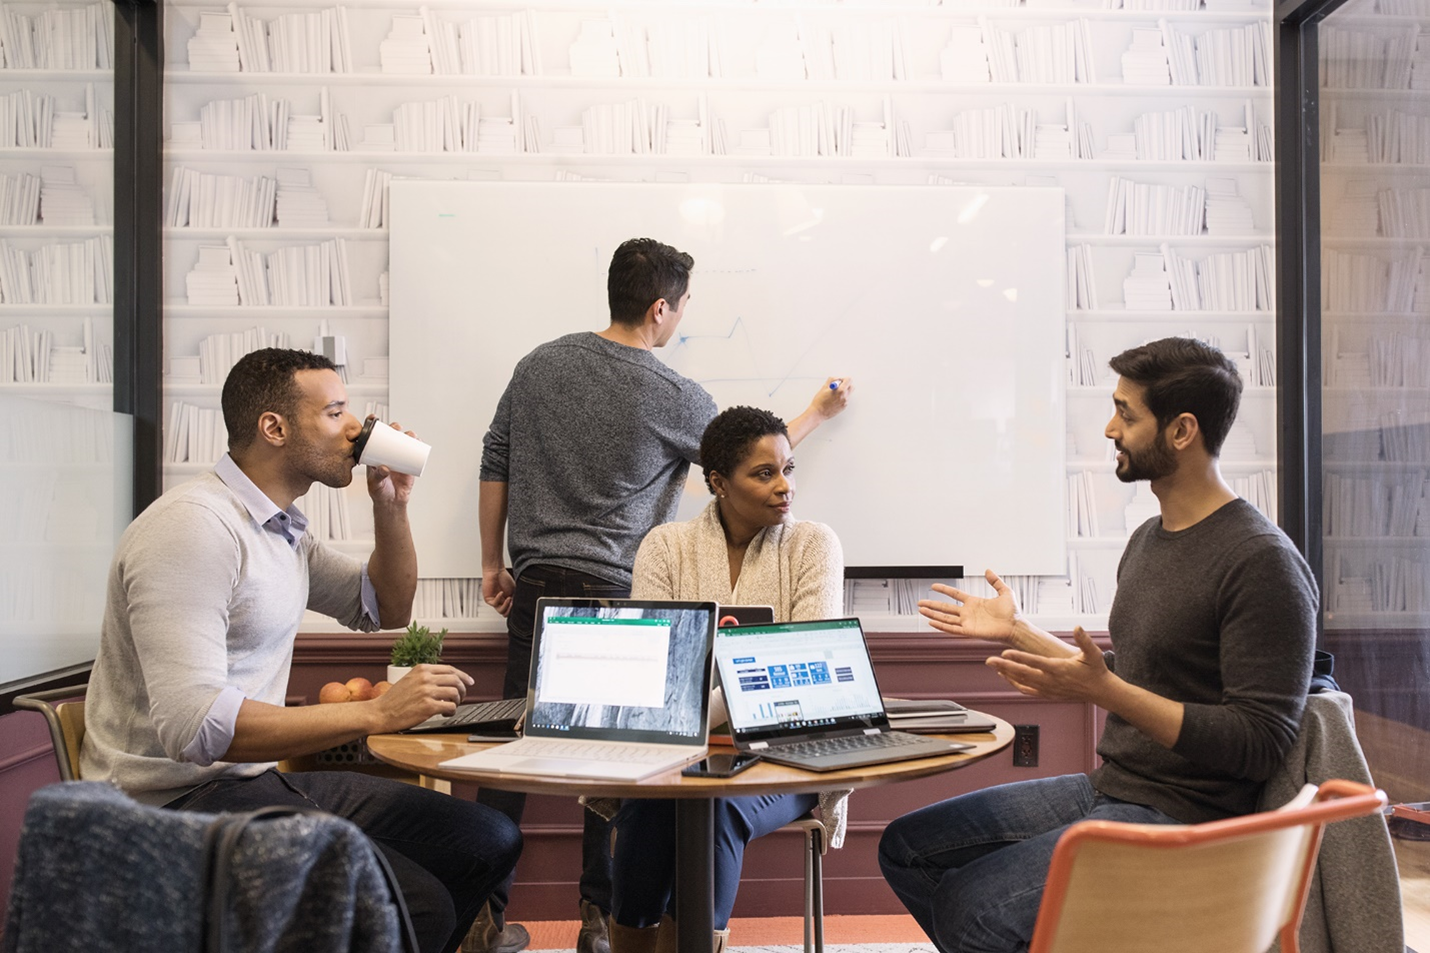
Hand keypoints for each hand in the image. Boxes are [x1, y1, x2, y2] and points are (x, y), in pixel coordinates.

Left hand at [365, 420, 417, 505]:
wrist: (392, 501)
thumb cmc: (380, 492)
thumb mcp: (375, 483)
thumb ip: (378, 476)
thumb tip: (384, 468)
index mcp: (374, 455)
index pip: (372, 437)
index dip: (373, 426)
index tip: (373, 418)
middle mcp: (386, 453)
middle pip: (390, 435)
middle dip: (394, 427)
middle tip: (396, 428)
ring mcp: (398, 457)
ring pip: (403, 441)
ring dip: (407, 434)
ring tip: (409, 435)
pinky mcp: (408, 463)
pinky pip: (413, 451)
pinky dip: (417, 444)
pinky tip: (418, 440)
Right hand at [374, 664, 473, 729]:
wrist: (380, 713)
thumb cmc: (393, 699)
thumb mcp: (409, 679)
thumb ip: (426, 677)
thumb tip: (447, 680)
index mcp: (422, 669)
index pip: (450, 669)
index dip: (463, 676)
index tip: (469, 682)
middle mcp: (425, 678)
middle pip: (456, 680)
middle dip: (463, 689)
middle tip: (462, 697)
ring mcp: (427, 692)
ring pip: (455, 692)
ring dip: (457, 701)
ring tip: (451, 706)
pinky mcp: (428, 706)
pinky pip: (450, 706)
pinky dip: (452, 711)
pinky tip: (445, 713)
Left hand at [482, 568, 514, 616]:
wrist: (496, 571)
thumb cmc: (504, 578)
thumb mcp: (513, 590)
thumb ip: (515, 599)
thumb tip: (516, 606)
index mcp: (506, 601)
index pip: (509, 610)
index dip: (513, 609)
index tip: (516, 604)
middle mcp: (500, 602)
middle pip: (505, 613)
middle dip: (510, 610)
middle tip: (512, 604)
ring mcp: (494, 601)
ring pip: (500, 611)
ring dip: (505, 606)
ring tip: (508, 598)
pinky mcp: (488, 599)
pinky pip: (494, 604)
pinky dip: (499, 599)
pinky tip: (501, 592)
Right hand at [809, 376, 851, 420]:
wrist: (818, 413)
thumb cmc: (820, 401)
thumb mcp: (824, 387)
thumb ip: (832, 380)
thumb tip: (836, 378)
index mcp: (840, 391)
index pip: (849, 380)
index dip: (843, 379)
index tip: (839, 381)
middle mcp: (845, 397)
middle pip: (851, 386)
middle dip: (846, 385)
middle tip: (838, 386)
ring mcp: (845, 402)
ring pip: (849, 393)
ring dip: (844, 391)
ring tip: (835, 394)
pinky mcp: (844, 407)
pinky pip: (846, 399)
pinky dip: (842, 397)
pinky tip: (834, 399)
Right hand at [917, 569, 1018, 641]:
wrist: (1016, 626)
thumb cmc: (1013, 613)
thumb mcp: (1004, 592)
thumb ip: (995, 581)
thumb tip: (988, 570)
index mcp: (974, 603)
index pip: (955, 595)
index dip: (944, 590)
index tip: (934, 586)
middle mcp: (968, 613)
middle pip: (945, 607)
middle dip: (932, 604)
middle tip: (920, 602)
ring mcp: (968, 622)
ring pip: (945, 618)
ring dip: (933, 614)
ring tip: (921, 610)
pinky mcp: (969, 631)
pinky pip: (952, 628)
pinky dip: (941, 626)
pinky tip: (931, 623)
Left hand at [986, 627, 1110, 701]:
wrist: (1100, 691)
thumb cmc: (1096, 670)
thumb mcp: (1093, 653)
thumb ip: (1084, 640)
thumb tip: (1078, 627)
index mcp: (1059, 669)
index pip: (1035, 662)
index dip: (1019, 657)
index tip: (1005, 652)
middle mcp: (1051, 681)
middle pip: (1023, 673)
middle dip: (1004, 666)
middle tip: (988, 660)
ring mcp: (1048, 689)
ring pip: (1023, 683)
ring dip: (1007, 674)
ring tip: (994, 666)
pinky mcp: (1048, 694)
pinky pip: (1028, 691)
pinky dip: (1015, 684)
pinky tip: (1006, 677)